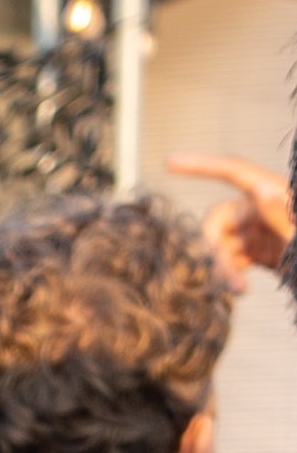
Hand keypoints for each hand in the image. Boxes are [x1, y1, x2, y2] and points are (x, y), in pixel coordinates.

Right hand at [170, 153, 292, 289]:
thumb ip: (283, 216)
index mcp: (274, 193)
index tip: (170, 162)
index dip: (201, 166)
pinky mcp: (258, 251)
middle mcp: (262, 208)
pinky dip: (229, 273)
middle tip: (228, 281)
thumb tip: (261, 190)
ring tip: (239, 290)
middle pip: (219, 219)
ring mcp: (258, 230)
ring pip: (221, 244)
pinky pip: (231, 258)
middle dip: (214, 248)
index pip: (233, 172)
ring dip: (222, 267)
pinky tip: (241, 288)